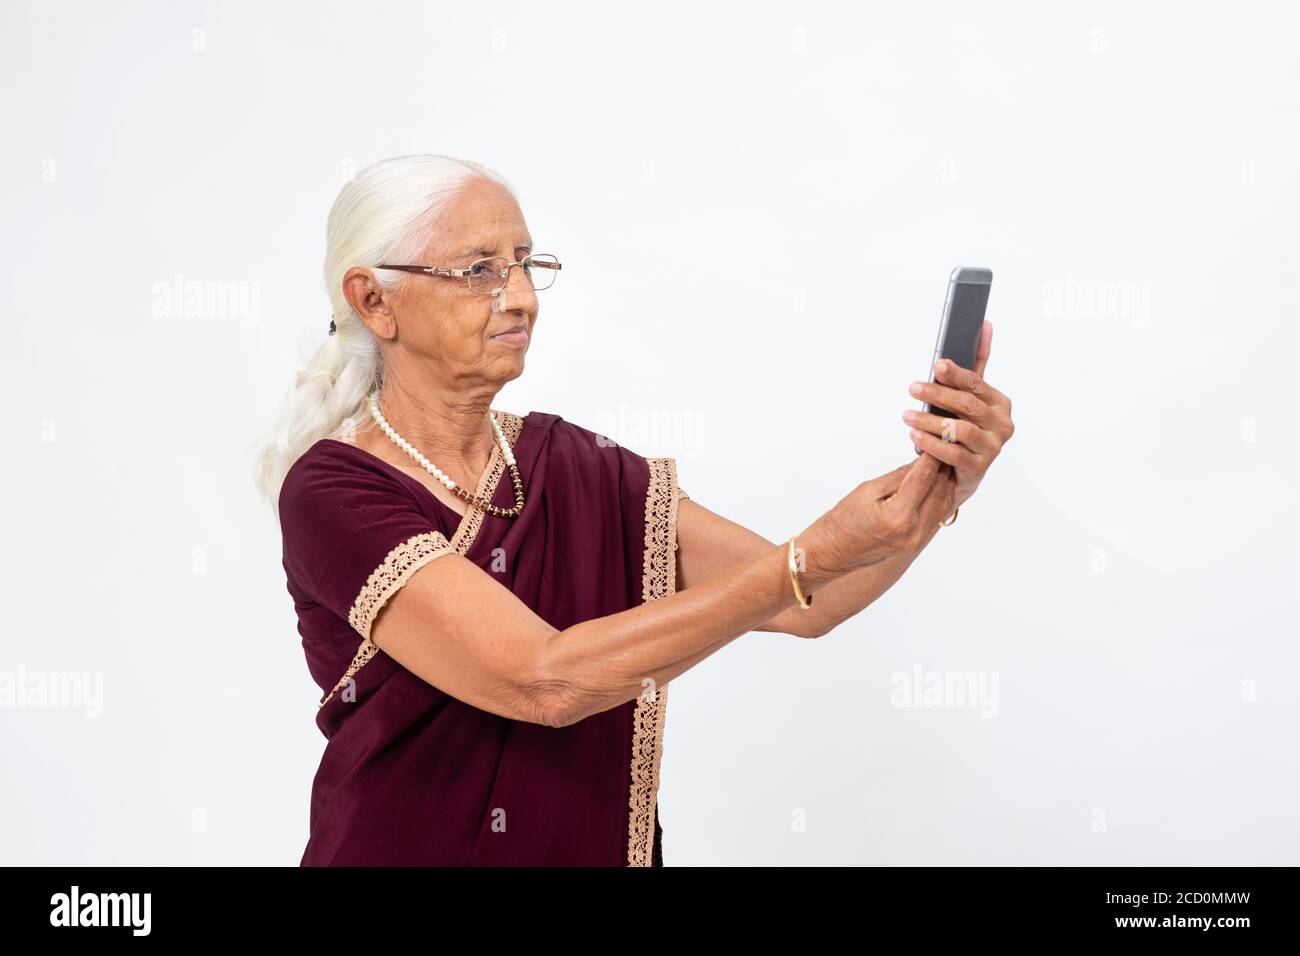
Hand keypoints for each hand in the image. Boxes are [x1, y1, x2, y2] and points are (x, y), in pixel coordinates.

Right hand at [810, 452, 957, 575]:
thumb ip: (899, 476)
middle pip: (939, 490)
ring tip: (944, 459)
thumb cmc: (844, 520)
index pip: (923, 478)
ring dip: (946, 480)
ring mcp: (918, 540)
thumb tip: (922, 461)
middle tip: (943, 444)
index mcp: (898, 516)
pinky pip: (939, 515)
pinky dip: (942, 495)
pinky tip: (940, 481)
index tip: (937, 439)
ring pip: (945, 502)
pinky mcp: (919, 542)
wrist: (835, 551)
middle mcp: (913, 531)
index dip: (932, 456)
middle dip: (943, 465)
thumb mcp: (869, 490)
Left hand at [903, 321, 1014, 508]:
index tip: (937, 365)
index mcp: (1000, 403)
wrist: (965, 471)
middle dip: (938, 394)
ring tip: (907, 416)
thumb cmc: (967, 426)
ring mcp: (991, 448)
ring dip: (930, 421)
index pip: (977, 384)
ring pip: (959, 430)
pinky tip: (914, 435)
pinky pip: (952, 454)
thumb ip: (977, 363)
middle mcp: (1001, 424)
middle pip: (967, 405)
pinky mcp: (978, 468)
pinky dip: (931, 444)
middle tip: (913, 387)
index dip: (957, 374)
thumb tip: (983, 325)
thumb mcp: (973, 396)